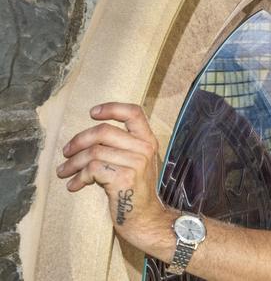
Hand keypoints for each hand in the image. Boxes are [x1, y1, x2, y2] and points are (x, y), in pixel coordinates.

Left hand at [57, 102, 168, 249]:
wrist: (146, 219)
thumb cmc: (135, 191)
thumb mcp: (137, 163)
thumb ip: (123, 146)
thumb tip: (88, 137)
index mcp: (149, 141)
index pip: (134, 112)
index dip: (112, 108)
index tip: (92, 113)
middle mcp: (145, 149)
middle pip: (104, 131)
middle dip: (79, 140)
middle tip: (66, 151)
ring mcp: (136, 163)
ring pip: (94, 152)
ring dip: (73, 163)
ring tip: (64, 171)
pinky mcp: (124, 179)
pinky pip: (92, 169)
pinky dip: (78, 177)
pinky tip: (74, 185)